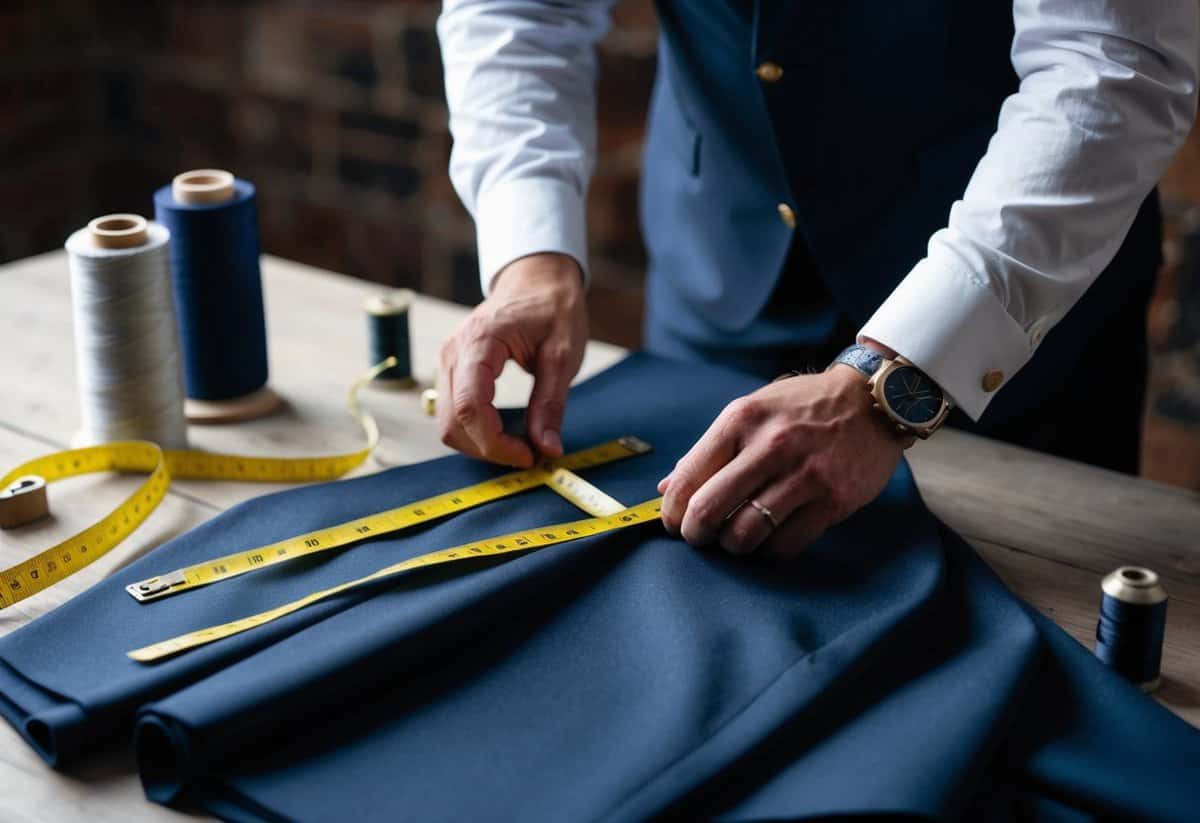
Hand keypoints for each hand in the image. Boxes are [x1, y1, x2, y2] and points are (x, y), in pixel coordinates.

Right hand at [437, 253, 586, 466]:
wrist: (536, 280)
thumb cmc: (552, 308)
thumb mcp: (563, 355)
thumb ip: (551, 404)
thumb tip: (548, 448)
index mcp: (479, 343)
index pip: (469, 407)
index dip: (496, 443)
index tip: (529, 456)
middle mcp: (453, 353)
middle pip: (452, 423)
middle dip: (489, 448)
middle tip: (529, 453)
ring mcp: (447, 361)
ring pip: (447, 423)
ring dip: (481, 444)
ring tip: (521, 443)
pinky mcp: (452, 370)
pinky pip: (453, 412)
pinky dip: (476, 431)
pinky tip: (505, 430)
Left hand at [658, 365, 908, 556]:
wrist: (872, 401)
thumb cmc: (803, 407)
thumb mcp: (752, 411)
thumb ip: (710, 449)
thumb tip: (667, 488)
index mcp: (741, 419)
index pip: (688, 476)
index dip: (671, 510)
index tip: (674, 522)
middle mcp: (771, 445)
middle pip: (709, 508)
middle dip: (695, 533)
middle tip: (699, 537)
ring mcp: (804, 474)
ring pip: (745, 533)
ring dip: (732, 545)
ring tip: (735, 538)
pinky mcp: (832, 500)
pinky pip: (785, 544)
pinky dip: (770, 550)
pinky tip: (770, 537)